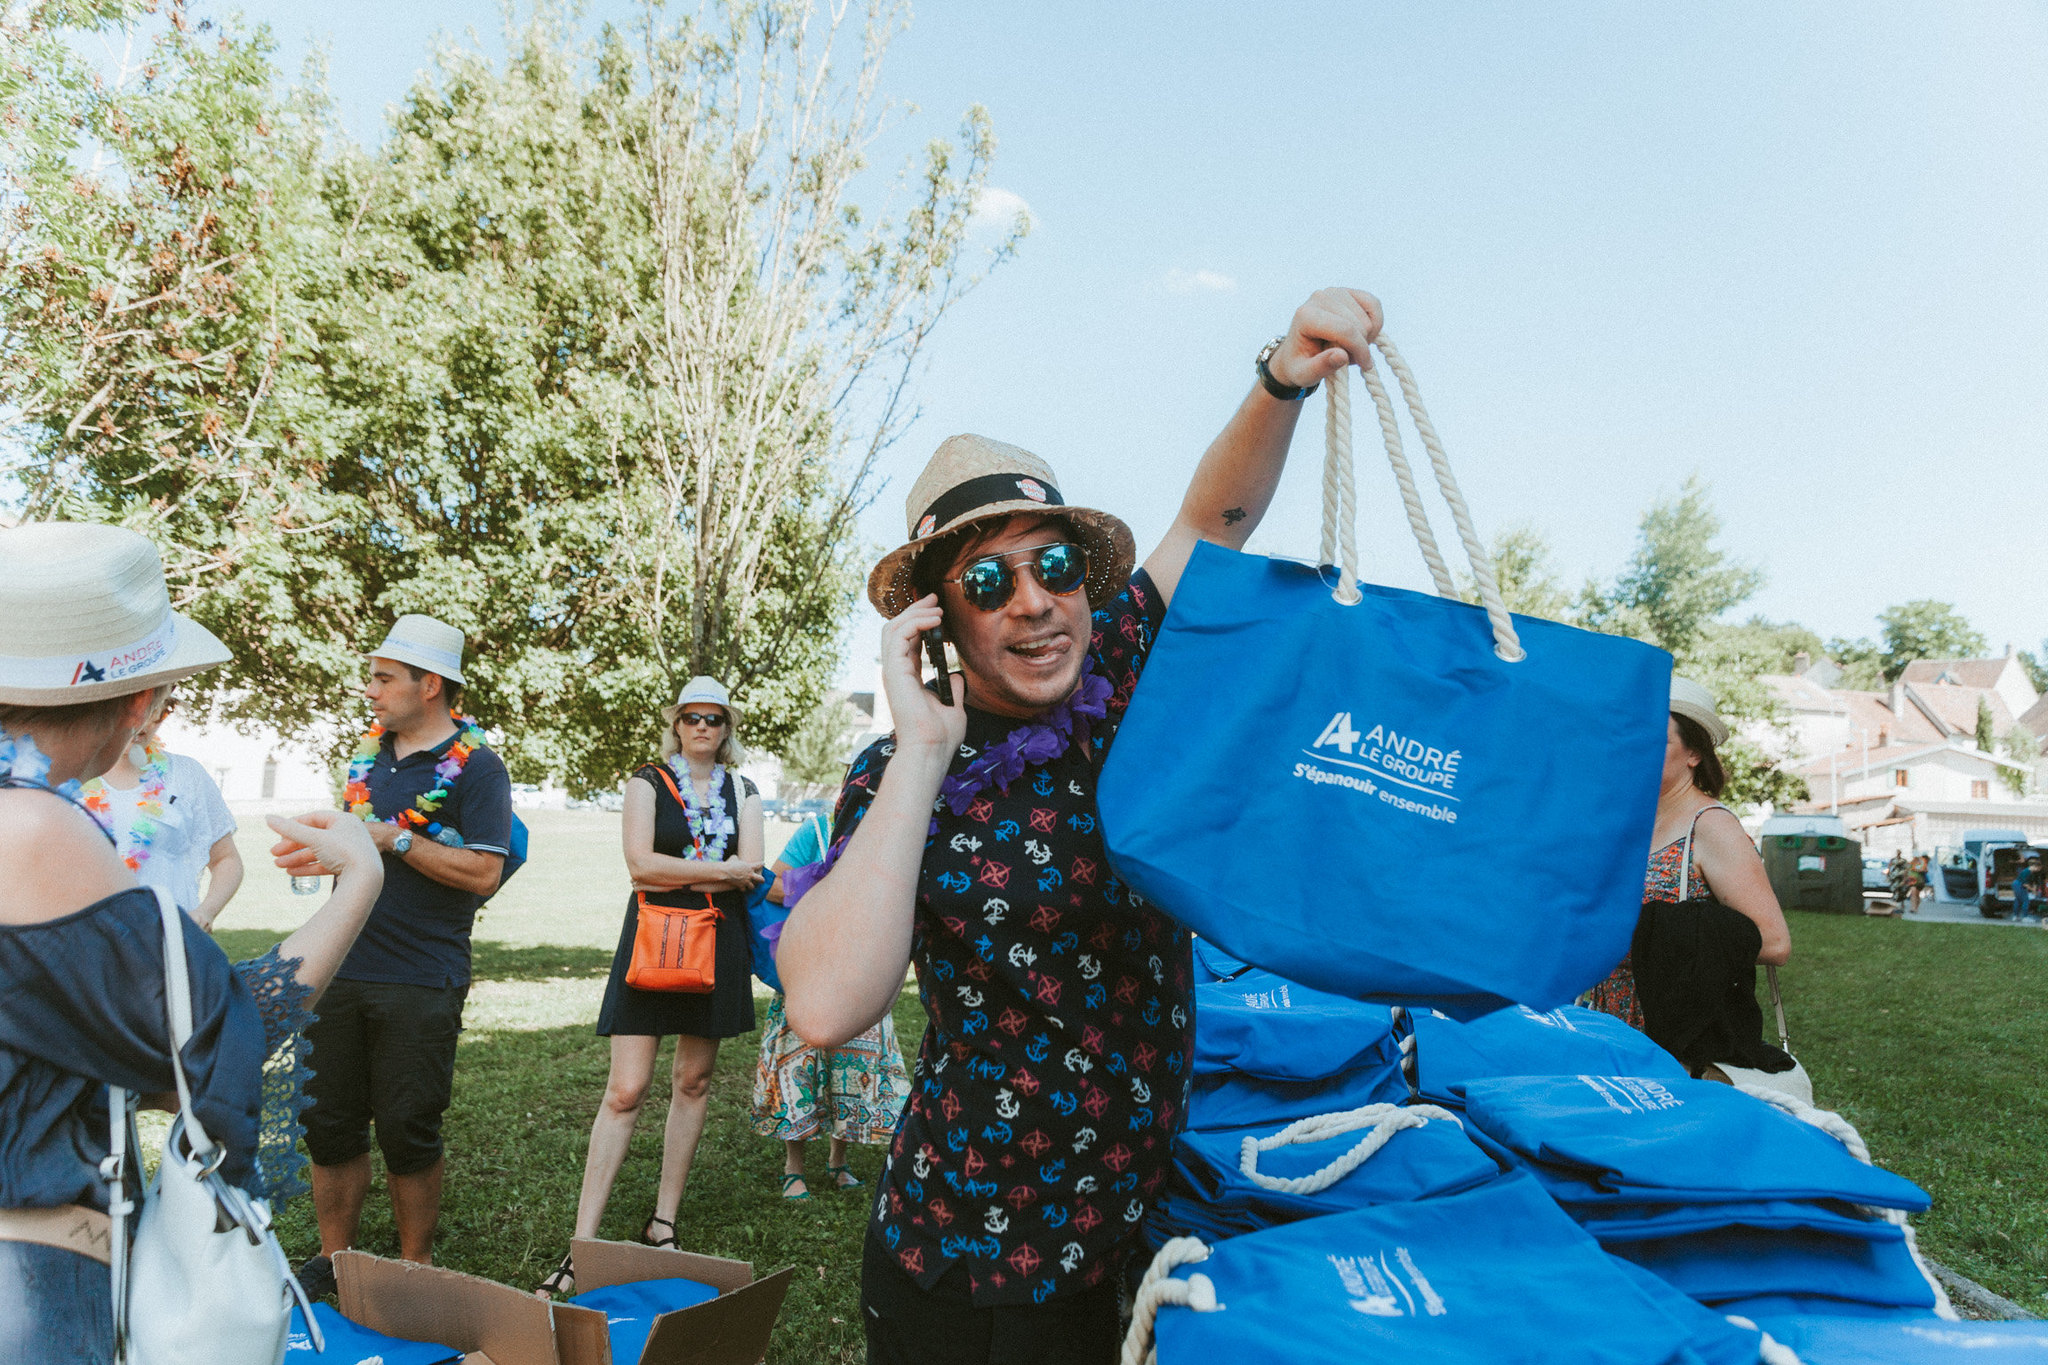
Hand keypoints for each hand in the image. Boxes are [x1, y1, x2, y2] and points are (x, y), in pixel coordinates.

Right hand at [268, 811, 380, 880]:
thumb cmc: (344, 852)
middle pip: (314, 837)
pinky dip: (308, 868)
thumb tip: (267, 818)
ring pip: (318, 853)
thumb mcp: (315, 839)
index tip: (278, 834)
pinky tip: (292, 873)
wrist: (367, 879)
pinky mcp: (349, 868)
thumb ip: (290, 830)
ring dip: (297, 858)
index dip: (295, 825)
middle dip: (292, 845)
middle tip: (273, 853)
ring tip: (278, 865)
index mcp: (344, 820)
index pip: (315, 818)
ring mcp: (349, 852)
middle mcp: (348, 833)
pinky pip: (325, 865)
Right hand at [727, 859, 765, 888]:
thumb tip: (735, 857)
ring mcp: (746, 881)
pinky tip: (742, 888)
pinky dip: (743, 889)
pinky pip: (744, 890)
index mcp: (750, 867)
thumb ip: (737, 858)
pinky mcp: (741, 886)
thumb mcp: (734, 858)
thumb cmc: (730, 863)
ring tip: (750, 886)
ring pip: (752, 887)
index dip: (762, 864)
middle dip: (762, 880)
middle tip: (762, 881)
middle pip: (761, 879)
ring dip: (751, 886)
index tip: (763, 863)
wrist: (725, 871)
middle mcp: (750, 875)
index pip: (759, 865)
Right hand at [879, 594, 967, 758]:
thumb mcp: (953, 705)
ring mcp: (892, 671)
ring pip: (893, 628)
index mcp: (908, 678)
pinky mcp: (893, 671)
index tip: (938, 610)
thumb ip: (953, 687)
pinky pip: (899, 636)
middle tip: (934, 598)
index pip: (908, 641)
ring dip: (914, 613)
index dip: (920, 622)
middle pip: (897, 630)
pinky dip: (915, 622)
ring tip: (936, 607)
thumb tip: (957, 675)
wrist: (932, 749)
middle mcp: (897, 672)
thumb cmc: (941, 735)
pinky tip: (934, 620)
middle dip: (915, 610)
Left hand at [1264, 287, 1383, 390]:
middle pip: (1358, 324)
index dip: (1360, 349)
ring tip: (1351, 348)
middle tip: (1350, 359)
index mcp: (1305, 315)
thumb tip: (1342, 356)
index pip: (1344, 330)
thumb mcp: (1304, 374)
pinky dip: (1376, 323)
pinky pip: (1374, 304)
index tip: (1366, 366)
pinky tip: (1364, 335)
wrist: (1298, 349)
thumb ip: (1321, 367)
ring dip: (1366, 337)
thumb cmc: (1300, 363)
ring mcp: (1334, 291)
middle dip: (1361, 346)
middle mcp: (1319, 297)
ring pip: (1367, 317)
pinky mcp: (1348, 292)